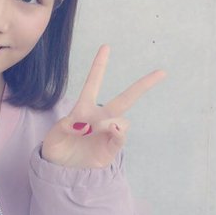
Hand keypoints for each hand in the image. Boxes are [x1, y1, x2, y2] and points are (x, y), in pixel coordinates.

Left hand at [41, 44, 165, 168]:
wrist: (61, 168)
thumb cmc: (57, 146)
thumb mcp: (54, 134)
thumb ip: (67, 127)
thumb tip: (87, 126)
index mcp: (83, 109)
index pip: (93, 84)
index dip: (99, 66)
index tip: (106, 46)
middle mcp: (100, 118)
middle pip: (125, 99)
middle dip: (143, 85)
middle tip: (161, 73)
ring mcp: (108, 133)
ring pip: (121, 121)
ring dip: (112, 122)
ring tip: (95, 130)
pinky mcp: (111, 149)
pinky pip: (120, 138)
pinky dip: (119, 134)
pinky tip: (113, 131)